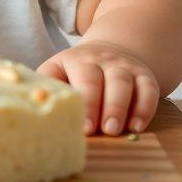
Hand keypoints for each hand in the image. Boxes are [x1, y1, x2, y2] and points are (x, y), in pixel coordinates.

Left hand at [37, 41, 159, 135]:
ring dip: (119, 107)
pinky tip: (137, 126)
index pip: (76, 75)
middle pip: (98, 78)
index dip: (79, 99)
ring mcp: (122, 66)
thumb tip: (34, 111)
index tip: (76, 121)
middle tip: (95, 130)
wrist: (113, 50)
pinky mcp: (143, 76)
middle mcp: (98, 60)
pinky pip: (148, 89)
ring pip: (123, 83)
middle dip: (97, 105)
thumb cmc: (78, 73)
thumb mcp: (59, 72)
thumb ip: (49, 88)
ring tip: (114, 131)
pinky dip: (144, 108)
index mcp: (72, 60)